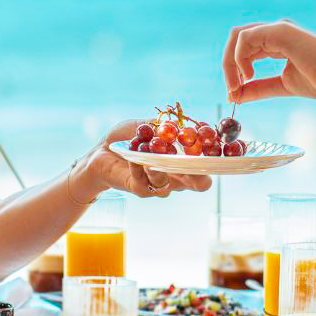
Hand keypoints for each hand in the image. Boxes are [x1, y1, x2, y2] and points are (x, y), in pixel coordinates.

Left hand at [80, 119, 212, 199]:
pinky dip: (139, 167)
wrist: (101, 152)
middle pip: (199, 183)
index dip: (214, 159)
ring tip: (149, 151)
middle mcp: (175, 176)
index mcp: (182, 161)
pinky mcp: (141, 189)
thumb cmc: (127, 138)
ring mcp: (159, 185)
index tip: (213, 145)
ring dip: (160, 165)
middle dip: (199, 173)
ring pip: (170, 183)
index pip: (206, 165)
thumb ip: (163, 126)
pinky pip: (146, 182)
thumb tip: (179, 125)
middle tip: (193, 161)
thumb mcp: (146, 125)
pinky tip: (131, 156)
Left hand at [222, 20, 315, 102]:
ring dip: (230, 63)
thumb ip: (259, 88)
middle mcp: (277, 31)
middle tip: (232, 90)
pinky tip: (249, 75)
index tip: (234, 94)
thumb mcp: (282, 86)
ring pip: (238, 36)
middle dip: (228, 65)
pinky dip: (239, 58)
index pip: (246, 49)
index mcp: (279, 41)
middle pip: (237, 39)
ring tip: (239, 84)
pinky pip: (245, 38)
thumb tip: (236, 97)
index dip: (234, 70)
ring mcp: (278, 28)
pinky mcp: (279, 31)